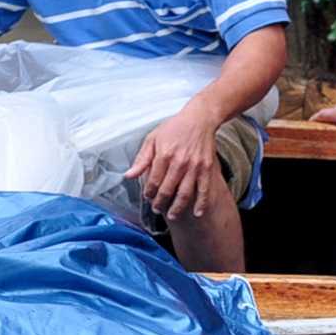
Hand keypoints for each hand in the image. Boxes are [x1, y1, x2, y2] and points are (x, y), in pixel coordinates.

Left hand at [125, 105, 221, 219]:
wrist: (200, 119)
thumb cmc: (174, 128)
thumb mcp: (153, 139)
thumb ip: (142, 159)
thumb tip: (128, 176)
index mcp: (164, 154)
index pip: (153, 181)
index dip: (149, 193)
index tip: (148, 197)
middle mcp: (179, 162)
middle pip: (167, 190)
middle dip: (160, 203)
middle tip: (157, 209)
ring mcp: (195, 166)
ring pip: (185, 194)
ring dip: (177, 208)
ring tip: (172, 215)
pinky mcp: (207, 168)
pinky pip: (204, 189)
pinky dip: (201, 203)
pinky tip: (197, 213)